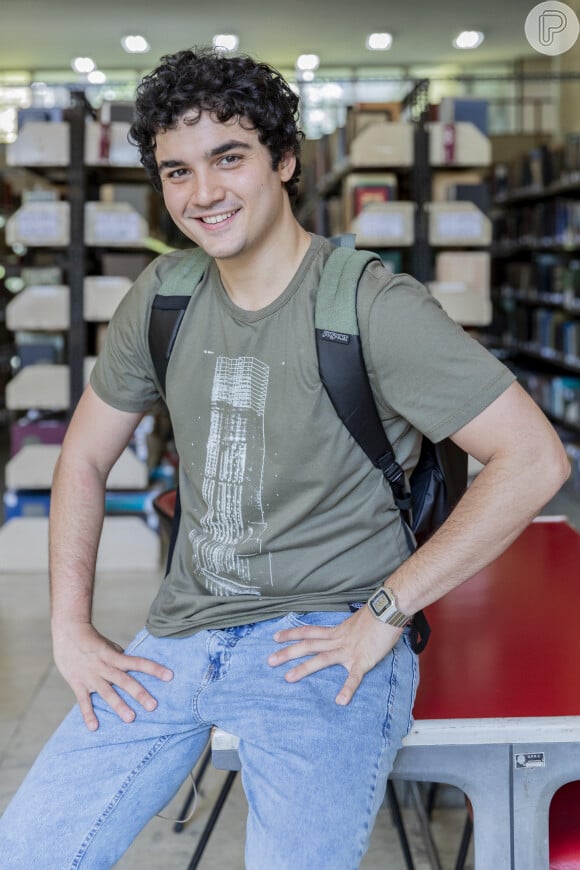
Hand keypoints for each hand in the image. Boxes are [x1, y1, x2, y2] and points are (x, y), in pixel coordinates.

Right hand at [52, 623, 173, 730]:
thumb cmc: (91, 639)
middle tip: (153, 706)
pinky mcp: (77, 683)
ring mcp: (91, 676)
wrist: (68, 632)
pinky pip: (83, 701)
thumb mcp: (108, 645)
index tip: (169, 676)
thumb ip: (120, 656)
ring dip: (119, 706)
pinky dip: (88, 714)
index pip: (138, 662)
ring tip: (131, 718)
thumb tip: (131, 665)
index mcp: (115, 656)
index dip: (154, 669)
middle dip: (139, 694)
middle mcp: (105, 667)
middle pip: (125, 681)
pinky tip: (94, 727)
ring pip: (107, 693)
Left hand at [267, 607, 401, 704]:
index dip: (292, 634)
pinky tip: (340, 701)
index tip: (275, 637)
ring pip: (322, 659)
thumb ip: (347, 630)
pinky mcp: (363, 660)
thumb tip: (344, 634)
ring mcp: (348, 650)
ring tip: (288, 678)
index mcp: (336, 631)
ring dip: (304, 668)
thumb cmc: (376, 615)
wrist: (388, 610)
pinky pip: (354, 677)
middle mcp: (338, 640)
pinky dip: (347, 689)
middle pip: (308, 645)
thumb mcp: (355, 621)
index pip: (309, 632)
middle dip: (288, 653)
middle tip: (269, 661)